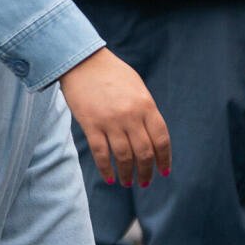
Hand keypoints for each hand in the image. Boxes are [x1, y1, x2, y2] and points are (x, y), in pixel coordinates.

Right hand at [61, 48, 170, 185]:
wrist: (80, 61)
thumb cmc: (110, 72)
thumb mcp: (137, 87)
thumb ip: (145, 110)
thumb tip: (150, 135)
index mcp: (146, 106)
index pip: (161, 140)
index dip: (164, 160)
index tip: (163, 172)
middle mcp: (131, 116)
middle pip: (144, 153)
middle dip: (146, 172)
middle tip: (145, 182)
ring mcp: (110, 121)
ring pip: (123, 156)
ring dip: (127, 174)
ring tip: (127, 183)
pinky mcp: (90, 124)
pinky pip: (101, 153)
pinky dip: (106, 169)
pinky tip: (110, 178)